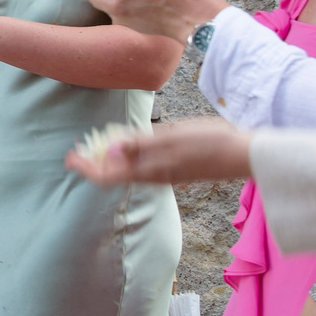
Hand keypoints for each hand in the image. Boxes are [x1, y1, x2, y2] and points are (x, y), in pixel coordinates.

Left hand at [66, 117, 253, 185]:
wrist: (245, 155)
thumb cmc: (209, 143)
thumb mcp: (170, 138)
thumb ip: (139, 145)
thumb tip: (110, 150)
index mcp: (148, 170)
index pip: (106, 177)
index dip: (85, 168)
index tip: (70, 157)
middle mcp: (154, 176)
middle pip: (115, 175)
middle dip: (95, 162)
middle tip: (82, 147)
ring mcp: (166, 174)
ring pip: (129, 170)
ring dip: (113, 159)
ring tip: (103, 143)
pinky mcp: (177, 169)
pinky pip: (144, 166)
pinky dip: (131, 156)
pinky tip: (134, 142)